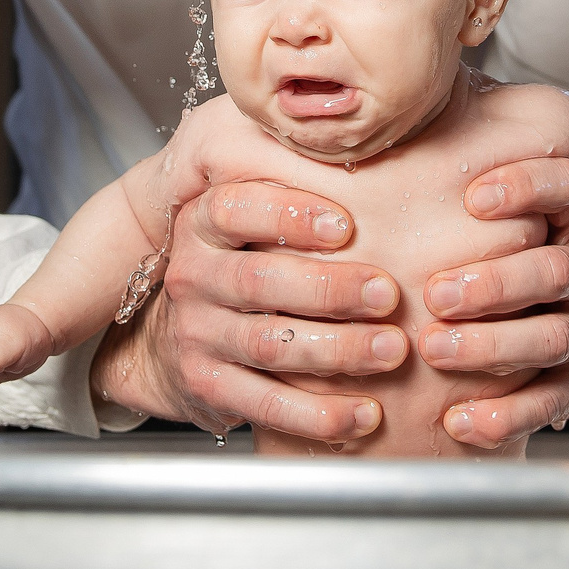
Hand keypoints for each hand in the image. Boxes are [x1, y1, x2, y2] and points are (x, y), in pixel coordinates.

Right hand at [87, 179, 406, 441]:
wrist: (177, 339)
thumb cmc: (246, 263)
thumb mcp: (255, 223)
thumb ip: (299, 188)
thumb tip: (387, 154)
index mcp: (204, 224)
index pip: (236, 209)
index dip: (290, 215)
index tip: (347, 225)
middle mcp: (195, 277)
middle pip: (260, 280)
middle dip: (331, 289)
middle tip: (389, 294)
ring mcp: (197, 334)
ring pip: (269, 344)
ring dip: (338, 350)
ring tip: (391, 350)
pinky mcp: (208, 386)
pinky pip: (266, 404)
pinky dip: (319, 414)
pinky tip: (364, 413)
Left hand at [421, 155, 568, 450]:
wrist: (495, 319)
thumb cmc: (457, 239)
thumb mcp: (444, 187)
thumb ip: (421, 158)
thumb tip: (332, 130)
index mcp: (565, 212)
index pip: (566, 185)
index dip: (526, 186)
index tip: (472, 198)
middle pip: (558, 268)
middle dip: (497, 281)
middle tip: (436, 293)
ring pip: (555, 335)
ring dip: (493, 345)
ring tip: (436, 348)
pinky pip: (555, 398)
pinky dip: (509, 413)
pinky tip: (461, 419)